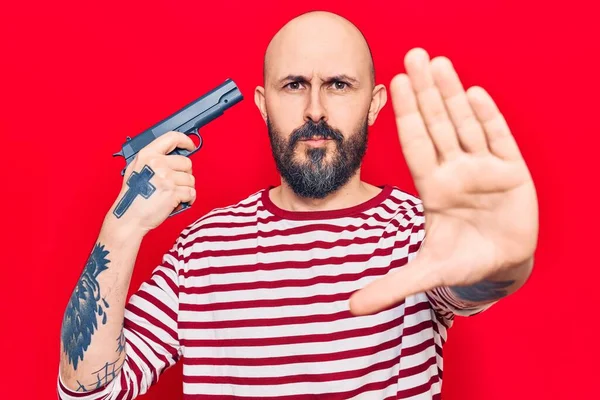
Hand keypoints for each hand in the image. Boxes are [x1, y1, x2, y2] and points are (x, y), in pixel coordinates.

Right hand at [105, 131, 197, 235]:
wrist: (129, 217)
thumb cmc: (132, 197)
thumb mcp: (136, 169)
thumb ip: (153, 159)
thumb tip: (173, 155)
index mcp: (147, 155)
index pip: (172, 137)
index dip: (185, 141)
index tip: (190, 146)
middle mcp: (157, 163)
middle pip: (187, 162)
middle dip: (185, 174)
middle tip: (176, 183)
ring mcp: (166, 177)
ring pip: (191, 179)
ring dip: (186, 188)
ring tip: (174, 194)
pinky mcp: (173, 192)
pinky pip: (191, 193)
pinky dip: (188, 199)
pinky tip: (178, 202)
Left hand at [349, 48, 538, 314]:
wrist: (500, 269)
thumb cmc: (461, 264)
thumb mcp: (425, 274)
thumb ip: (389, 286)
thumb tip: (348, 310)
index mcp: (433, 187)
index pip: (416, 143)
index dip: (406, 115)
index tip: (393, 84)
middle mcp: (456, 171)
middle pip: (438, 124)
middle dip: (426, 91)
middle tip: (414, 54)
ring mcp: (484, 169)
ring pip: (466, 124)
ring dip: (453, 94)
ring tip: (440, 62)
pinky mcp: (513, 174)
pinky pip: (499, 140)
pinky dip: (488, 118)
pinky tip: (474, 93)